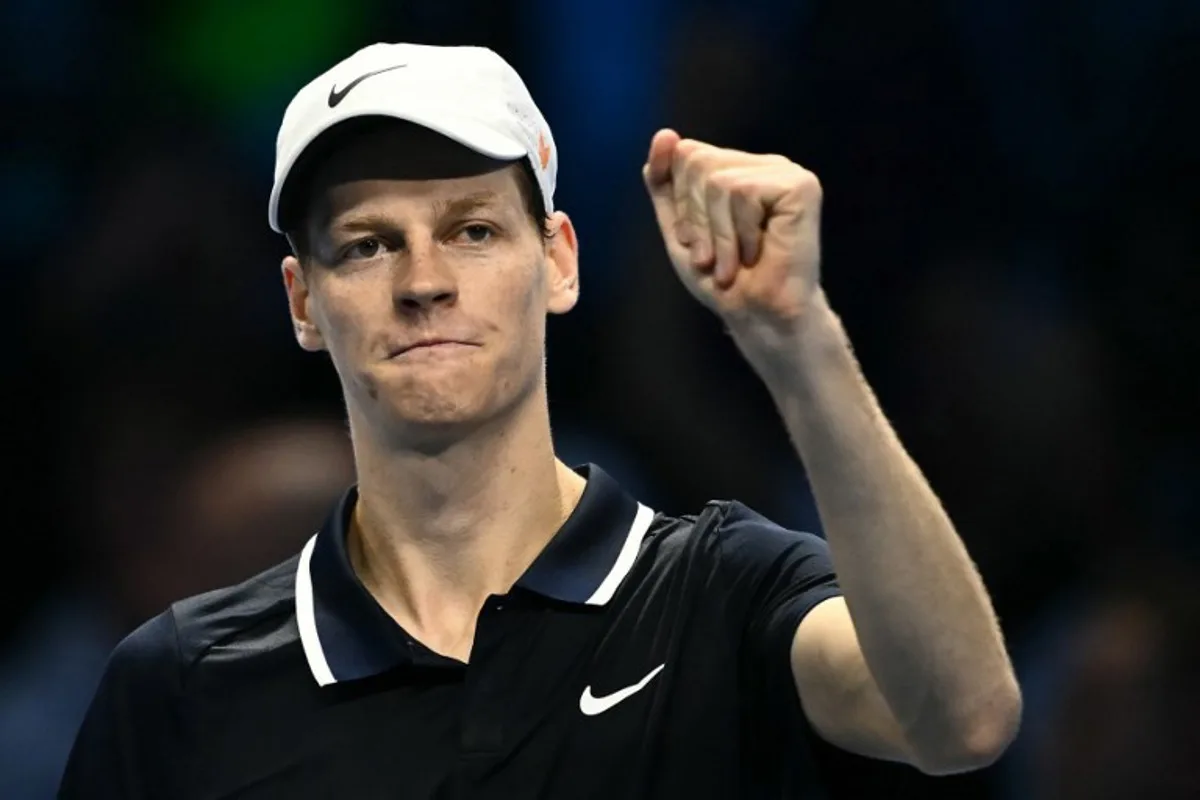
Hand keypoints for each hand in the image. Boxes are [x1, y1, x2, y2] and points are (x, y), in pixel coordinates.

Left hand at [643, 129, 824, 335]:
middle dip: (697, 218)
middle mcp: (762, 164)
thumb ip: (666, 182)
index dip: (683, 204)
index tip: (699, 244)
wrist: (757, 316)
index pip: (685, 155)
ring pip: (718, 180)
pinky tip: (757, 252)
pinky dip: (740, 233)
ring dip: (718, 234)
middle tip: (715, 256)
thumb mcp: (680, 227)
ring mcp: (784, 172)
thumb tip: (666, 134)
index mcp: (737, 169)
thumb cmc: (721, 279)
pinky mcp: (800, 186)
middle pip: (697, 161)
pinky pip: (743, 192)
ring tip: (733, 261)